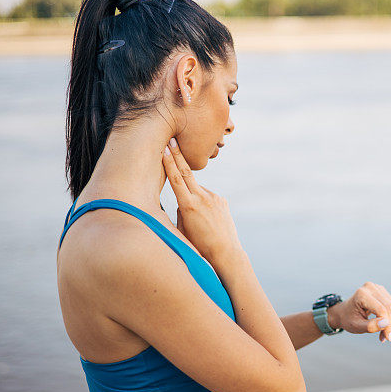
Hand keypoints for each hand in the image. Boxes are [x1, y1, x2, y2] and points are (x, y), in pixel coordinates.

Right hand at [162, 137, 242, 264]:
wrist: (225, 252)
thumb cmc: (198, 245)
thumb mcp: (182, 229)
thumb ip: (180, 211)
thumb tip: (181, 200)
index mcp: (188, 205)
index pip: (176, 179)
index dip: (169, 162)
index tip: (165, 148)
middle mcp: (202, 198)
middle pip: (187, 172)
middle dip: (178, 155)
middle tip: (172, 139)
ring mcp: (214, 197)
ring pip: (196, 190)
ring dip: (192, 197)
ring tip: (197, 218)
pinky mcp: (222, 200)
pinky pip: (207, 197)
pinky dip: (203, 204)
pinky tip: (207, 219)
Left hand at [331, 282, 390, 342]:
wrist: (343, 312)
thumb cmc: (348, 319)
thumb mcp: (357, 326)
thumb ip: (371, 326)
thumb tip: (386, 323)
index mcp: (361, 295)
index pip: (381, 310)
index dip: (386, 324)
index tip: (384, 337)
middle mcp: (370, 287)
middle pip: (389, 307)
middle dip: (390, 324)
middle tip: (385, 337)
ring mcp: (376, 287)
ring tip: (384, 333)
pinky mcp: (381, 290)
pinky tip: (384, 325)